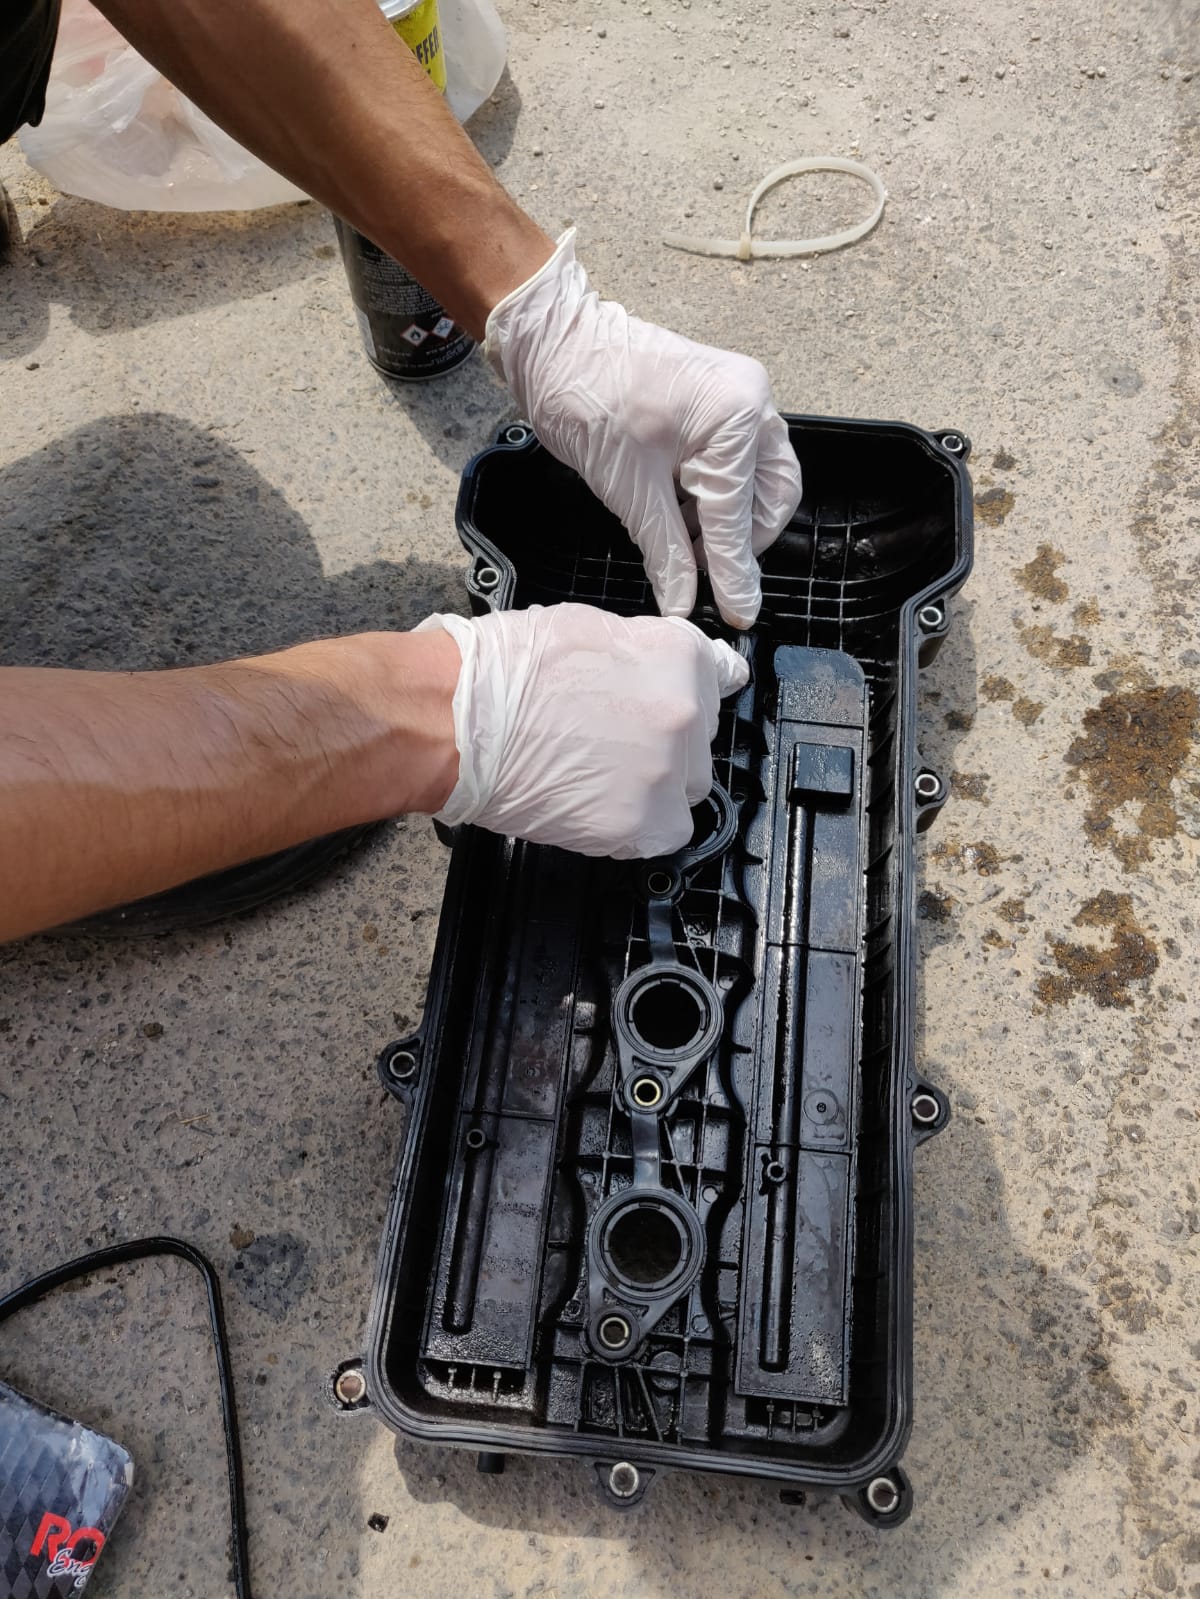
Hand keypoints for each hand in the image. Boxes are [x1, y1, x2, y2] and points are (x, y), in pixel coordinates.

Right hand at [417, 603, 748, 857]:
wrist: (458, 718)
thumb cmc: (504, 670)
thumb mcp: (591, 629)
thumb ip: (647, 652)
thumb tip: (677, 667)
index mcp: (679, 657)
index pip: (720, 679)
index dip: (682, 694)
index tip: (664, 707)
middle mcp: (686, 713)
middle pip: (700, 742)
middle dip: (664, 743)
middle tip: (609, 741)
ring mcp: (666, 773)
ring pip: (685, 791)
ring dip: (652, 787)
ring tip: (596, 776)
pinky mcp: (641, 824)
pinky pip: (662, 833)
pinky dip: (635, 826)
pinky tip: (596, 805)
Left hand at [483, 231, 801, 629]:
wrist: (554, 342)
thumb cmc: (585, 395)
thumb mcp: (627, 489)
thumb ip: (666, 551)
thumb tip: (684, 602)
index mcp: (735, 416)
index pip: (738, 515)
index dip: (735, 572)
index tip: (738, 613)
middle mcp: (751, 401)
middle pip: (771, 496)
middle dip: (744, 540)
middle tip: (706, 573)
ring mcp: (738, 397)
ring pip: (759, 480)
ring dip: (729, 519)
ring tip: (685, 544)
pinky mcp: (718, 401)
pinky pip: (736, 460)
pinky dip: (716, 494)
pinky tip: (682, 513)